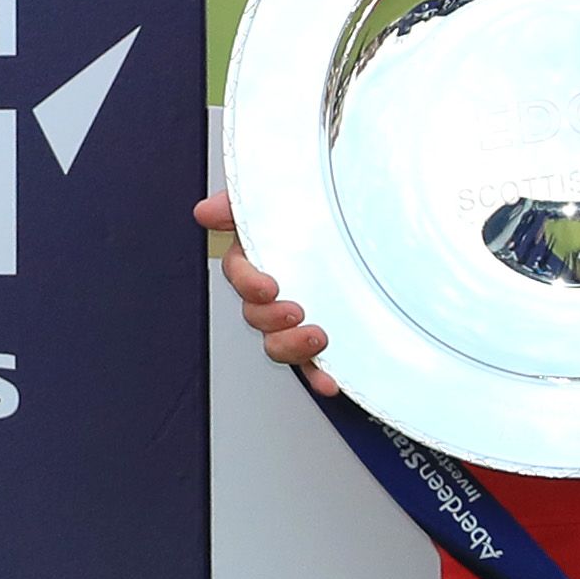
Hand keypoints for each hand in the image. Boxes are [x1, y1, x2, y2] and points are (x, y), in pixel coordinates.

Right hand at [196, 191, 338, 396]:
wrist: (374, 232)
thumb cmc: (317, 216)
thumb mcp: (282, 199)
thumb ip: (240, 205)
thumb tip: (205, 212)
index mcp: (259, 257)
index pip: (239, 273)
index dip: (249, 283)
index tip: (269, 287)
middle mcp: (275, 292)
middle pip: (255, 315)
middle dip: (271, 319)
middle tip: (296, 310)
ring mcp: (296, 319)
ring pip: (277, 344)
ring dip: (292, 347)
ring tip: (317, 337)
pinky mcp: (321, 342)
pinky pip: (312, 366)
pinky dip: (318, 376)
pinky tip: (329, 379)